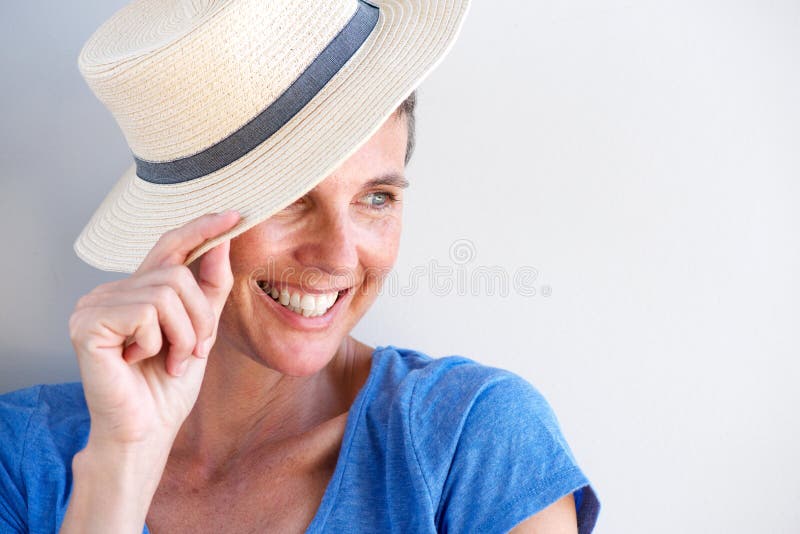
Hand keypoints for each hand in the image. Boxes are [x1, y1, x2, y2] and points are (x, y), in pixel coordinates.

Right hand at [68, 210, 239, 447]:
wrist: (146, 431)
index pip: (168, 247)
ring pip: (166, 293)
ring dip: (184, 335)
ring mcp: (92, 305)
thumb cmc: (169, 385)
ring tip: (173, 361)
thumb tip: (221, 243)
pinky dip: (159, 342)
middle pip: (176, 273)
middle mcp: (109, 291)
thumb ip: (209, 288)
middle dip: (201, 317)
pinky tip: (142, 362)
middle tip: (195, 351)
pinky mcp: (86, 324)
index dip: (200, 229)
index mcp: (134, 291)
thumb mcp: (201, 330)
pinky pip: (146, 313)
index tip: (235, 215)